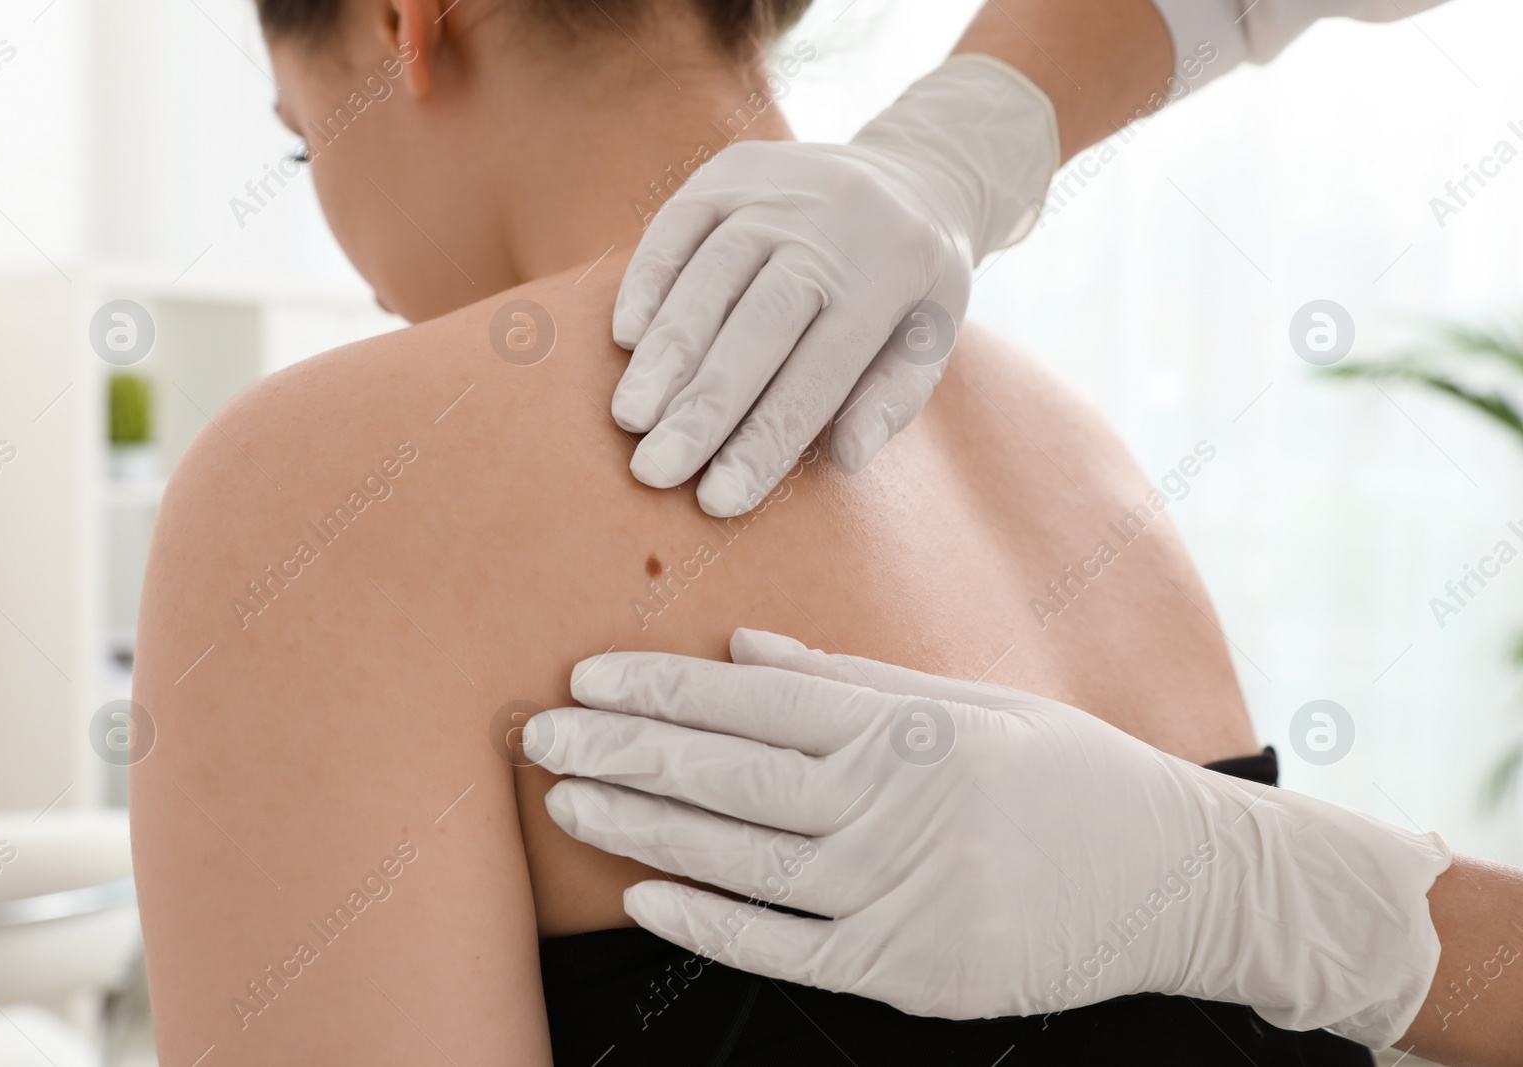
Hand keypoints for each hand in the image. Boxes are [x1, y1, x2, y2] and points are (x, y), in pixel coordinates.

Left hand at [527, 629, 1450, 1048]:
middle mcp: (892, 803)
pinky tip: (643, 896)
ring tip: (567, 800)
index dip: (659, 689)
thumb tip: (741, 648)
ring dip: (644, 829)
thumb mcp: (971, 701)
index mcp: (906, 725)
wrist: (1179, 879)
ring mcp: (897, 892)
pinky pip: (785, 948)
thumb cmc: (1071, 773)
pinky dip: (710, 924)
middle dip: (623, 751)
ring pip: (739, 857)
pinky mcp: (906, 970)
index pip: (752, 700)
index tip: (585, 678)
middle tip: (538, 733)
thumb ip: (850, 678)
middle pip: (728, 774)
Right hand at [611, 57, 1059, 516]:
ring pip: (710, 275)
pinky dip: (649, 281)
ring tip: (632, 419)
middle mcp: (834, 220)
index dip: (766, 439)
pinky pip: (677, 225)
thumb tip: (846, 456)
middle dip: (703, 405)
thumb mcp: (932, 337)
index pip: (820, 372)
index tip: (719, 500)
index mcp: (894, 268)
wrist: (910, 175)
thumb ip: (893, 397)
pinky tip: (625, 340)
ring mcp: (778, 187)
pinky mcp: (729, 170)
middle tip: (655, 470)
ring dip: (667, 352)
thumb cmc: (911, 288)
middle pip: (759, 324)